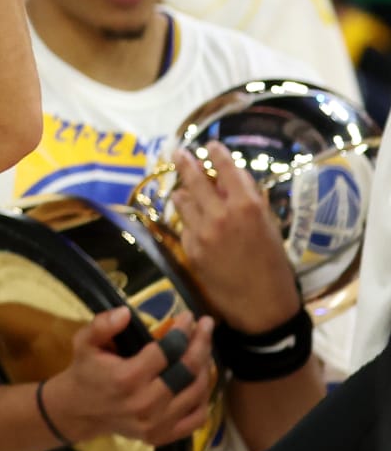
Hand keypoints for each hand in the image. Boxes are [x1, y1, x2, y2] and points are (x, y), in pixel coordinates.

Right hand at [43, 307, 216, 446]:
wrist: (79, 411)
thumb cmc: (85, 371)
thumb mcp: (84, 342)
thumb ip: (102, 325)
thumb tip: (126, 312)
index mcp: (127, 378)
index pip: (167, 351)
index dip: (182, 331)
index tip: (189, 316)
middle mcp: (146, 402)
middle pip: (187, 370)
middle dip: (201, 344)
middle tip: (207, 326)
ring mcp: (157, 423)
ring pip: (196, 392)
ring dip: (205, 367)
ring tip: (204, 349)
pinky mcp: (163, 435)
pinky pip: (197, 418)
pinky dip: (204, 398)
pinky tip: (201, 380)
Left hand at [172, 142, 303, 332]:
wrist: (262, 305)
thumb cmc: (272, 264)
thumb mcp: (268, 226)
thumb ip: (248, 200)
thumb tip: (230, 178)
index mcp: (247, 207)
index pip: (226, 169)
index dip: (216, 153)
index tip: (210, 145)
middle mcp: (221, 215)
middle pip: (194, 178)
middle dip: (185, 162)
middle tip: (179, 152)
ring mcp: (201, 231)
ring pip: (181, 199)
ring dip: (185, 193)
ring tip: (187, 190)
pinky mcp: (189, 248)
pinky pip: (183, 224)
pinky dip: (188, 220)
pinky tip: (196, 225)